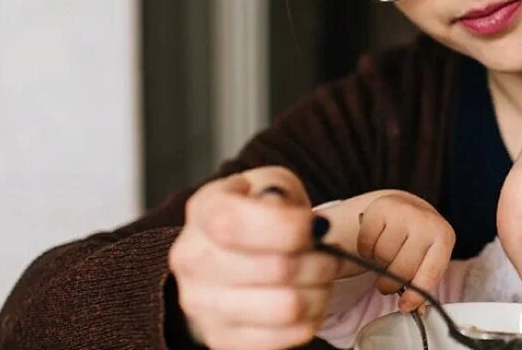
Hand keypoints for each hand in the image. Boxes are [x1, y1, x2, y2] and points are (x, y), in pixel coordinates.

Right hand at [168, 166, 339, 349]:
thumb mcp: (271, 186)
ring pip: (288, 307)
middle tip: (328, 255)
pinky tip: (308, 300)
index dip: (292, 228)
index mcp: (204, 211)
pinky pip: (285, 337)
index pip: (240, 225)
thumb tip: (292, 219)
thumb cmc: (257, 216)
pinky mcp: (221, 338)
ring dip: (320, 292)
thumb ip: (280, 192)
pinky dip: (310, 319)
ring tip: (321, 278)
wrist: (228, 256)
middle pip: (278, 269)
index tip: (312, 225)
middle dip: (320, 260)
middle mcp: (192, 259)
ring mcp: (202, 304)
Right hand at [356, 192, 454, 312]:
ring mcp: (402, 212)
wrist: (406, 207)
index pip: (431, 272)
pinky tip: (376, 243)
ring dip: (379, 263)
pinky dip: (366, 250)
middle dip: (391, 283)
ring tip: (386, 257)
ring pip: (382, 256)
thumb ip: (423, 284)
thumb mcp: (428, 259)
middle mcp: (425, 221)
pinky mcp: (379, 207)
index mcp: (443, 237)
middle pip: (402, 268)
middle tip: (388, 284)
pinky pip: (366, 243)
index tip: (405, 307)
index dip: (417, 294)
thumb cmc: (418, 240)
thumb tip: (416, 311)